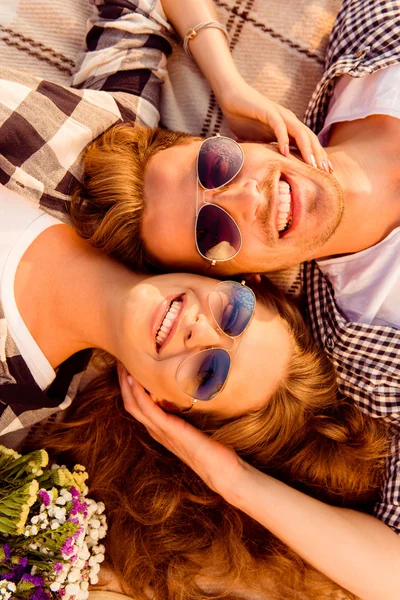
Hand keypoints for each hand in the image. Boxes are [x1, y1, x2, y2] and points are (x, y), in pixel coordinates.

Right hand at [117, 364, 243, 498]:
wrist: (223, 472)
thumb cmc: (215, 450)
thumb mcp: (198, 426)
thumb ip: (191, 413)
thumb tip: (196, 390)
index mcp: (161, 429)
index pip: (137, 405)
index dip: (129, 386)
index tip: (128, 366)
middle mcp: (157, 430)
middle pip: (130, 403)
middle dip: (123, 382)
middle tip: (119, 360)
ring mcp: (161, 431)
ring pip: (134, 406)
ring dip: (126, 384)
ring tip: (123, 365)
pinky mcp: (170, 431)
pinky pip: (149, 410)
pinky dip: (139, 394)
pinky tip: (134, 380)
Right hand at [219, 79, 331, 172]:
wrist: (232, 97)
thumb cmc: (245, 118)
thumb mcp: (260, 140)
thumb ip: (269, 150)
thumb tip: (271, 168)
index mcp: (289, 127)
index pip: (309, 143)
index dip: (318, 157)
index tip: (326, 173)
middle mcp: (289, 120)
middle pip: (310, 138)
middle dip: (319, 155)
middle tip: (326, 172)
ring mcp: (280, 115)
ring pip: (299, 133)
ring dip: (306, 149)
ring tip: (311, 165)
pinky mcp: (268, 111)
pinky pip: (279, 126)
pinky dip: (283, 139)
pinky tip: (285, 153)